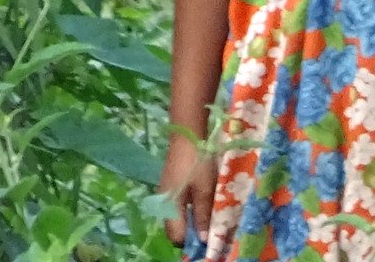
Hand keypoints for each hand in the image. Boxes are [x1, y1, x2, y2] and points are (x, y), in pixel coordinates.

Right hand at [159, 135, 217, 252]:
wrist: (187, 134)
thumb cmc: (197, 162)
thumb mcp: (204, 189)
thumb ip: (203, 214)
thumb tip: (203, 239)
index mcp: (169, 207)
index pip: (176, 237)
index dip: (192, 241)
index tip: (208, 238)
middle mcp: (163, 204)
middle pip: (176, 229)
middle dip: (193, 231)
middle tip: (211, 227)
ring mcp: (165, 194)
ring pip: (178, 217)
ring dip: (192, 219)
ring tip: (210, 215)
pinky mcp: (170, 186)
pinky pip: (178, 206)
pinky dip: (190, 208)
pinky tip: (203, 201)